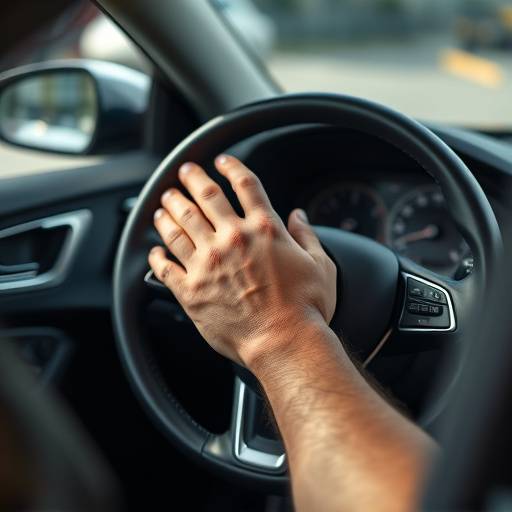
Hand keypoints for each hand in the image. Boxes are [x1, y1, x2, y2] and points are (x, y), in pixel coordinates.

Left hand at [148, 155, 336, 367]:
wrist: (284, 342)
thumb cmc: (305, 307)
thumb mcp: (319, 264)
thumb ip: (306, 235)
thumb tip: (299, 215)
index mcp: (264, 228)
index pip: (244, 185)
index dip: (231, 167)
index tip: (221, 161)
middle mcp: (232, 239)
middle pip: (205, 197)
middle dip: (192, 179)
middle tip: (184, 171)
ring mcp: (207, 263)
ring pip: (179, 226)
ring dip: (170, 210)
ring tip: (164, 202)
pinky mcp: (191, 290)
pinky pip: (165, 267)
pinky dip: (157, 256)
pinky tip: (155, 249)